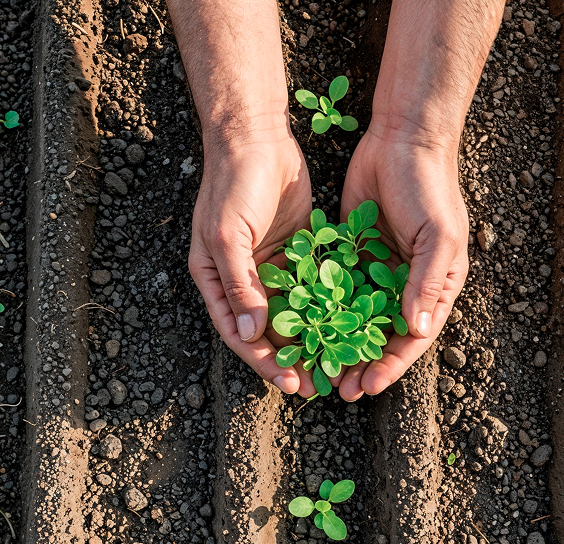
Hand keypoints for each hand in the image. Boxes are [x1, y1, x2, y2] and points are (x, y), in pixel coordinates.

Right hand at [189, 128, 316, 395]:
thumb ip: (239, 285)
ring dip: (311, 340)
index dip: (263, 361)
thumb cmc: (232, 185)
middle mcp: (244, 281)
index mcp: (218, 282)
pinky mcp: (297, 254)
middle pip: (267, 331)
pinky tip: (345, 327)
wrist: (256, 137)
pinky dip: (325, 309)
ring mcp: (272, 268)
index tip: (288, 383)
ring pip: (293, 314)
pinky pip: (312, 288)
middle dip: (291, 358)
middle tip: (316, 386)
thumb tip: (251, 334)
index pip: (239, 333)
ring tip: (334, 365)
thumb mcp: (227, 236)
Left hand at [335, 127, 468, 400]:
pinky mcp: (351, 255)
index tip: (370, 385)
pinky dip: (322, 310)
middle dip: (361, 363)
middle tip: (339, 389)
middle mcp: (404, 286)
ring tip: (319, 368)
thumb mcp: (438, 236)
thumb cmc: (429, 188)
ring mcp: (376, 272)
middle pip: (382, 335)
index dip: (392, 364)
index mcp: (434, 287)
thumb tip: (417, 330)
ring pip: (355, 319)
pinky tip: (305, 329)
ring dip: (339, 344)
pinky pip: (335, 289)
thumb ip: (426, 282)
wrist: (402, 140)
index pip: (413, 337)